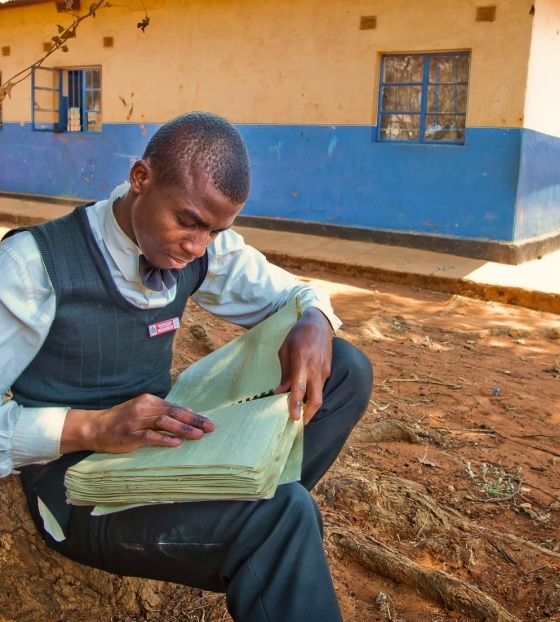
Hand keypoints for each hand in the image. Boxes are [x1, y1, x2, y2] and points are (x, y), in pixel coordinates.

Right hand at [60, 394, 214, 454]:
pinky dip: (164, 439)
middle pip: (173, 413)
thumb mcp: (143, 411)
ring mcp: (136, 420)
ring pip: (164, 423)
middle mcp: (144, 408)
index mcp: (149, 400)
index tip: (208, 422)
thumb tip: (188, 411)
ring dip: (183, 429)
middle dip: (194, 421)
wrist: (95, 427)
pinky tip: (176, 443)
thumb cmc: (122, 420)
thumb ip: (163, 411)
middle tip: (210, 428)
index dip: (193, 415)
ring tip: (198, 435)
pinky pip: (149, 436)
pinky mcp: (130, 434)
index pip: (176, 408)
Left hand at [274, 307, 332, 424]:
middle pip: (316, 398)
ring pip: (319, 394)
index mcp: (302, 361)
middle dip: (308, 414)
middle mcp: (316, 368)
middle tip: (299, 424)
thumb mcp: (285, 350)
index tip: (293, 417)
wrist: (319, 323)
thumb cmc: (298, 335)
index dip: (297, 404)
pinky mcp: (328, 370)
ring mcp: (324, 370)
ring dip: (310, 406)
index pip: (300, 388)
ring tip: (299, 413)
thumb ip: (284, 373)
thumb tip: (279, 392)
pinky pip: (320, 386)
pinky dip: (313, 395)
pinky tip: (305, 397)